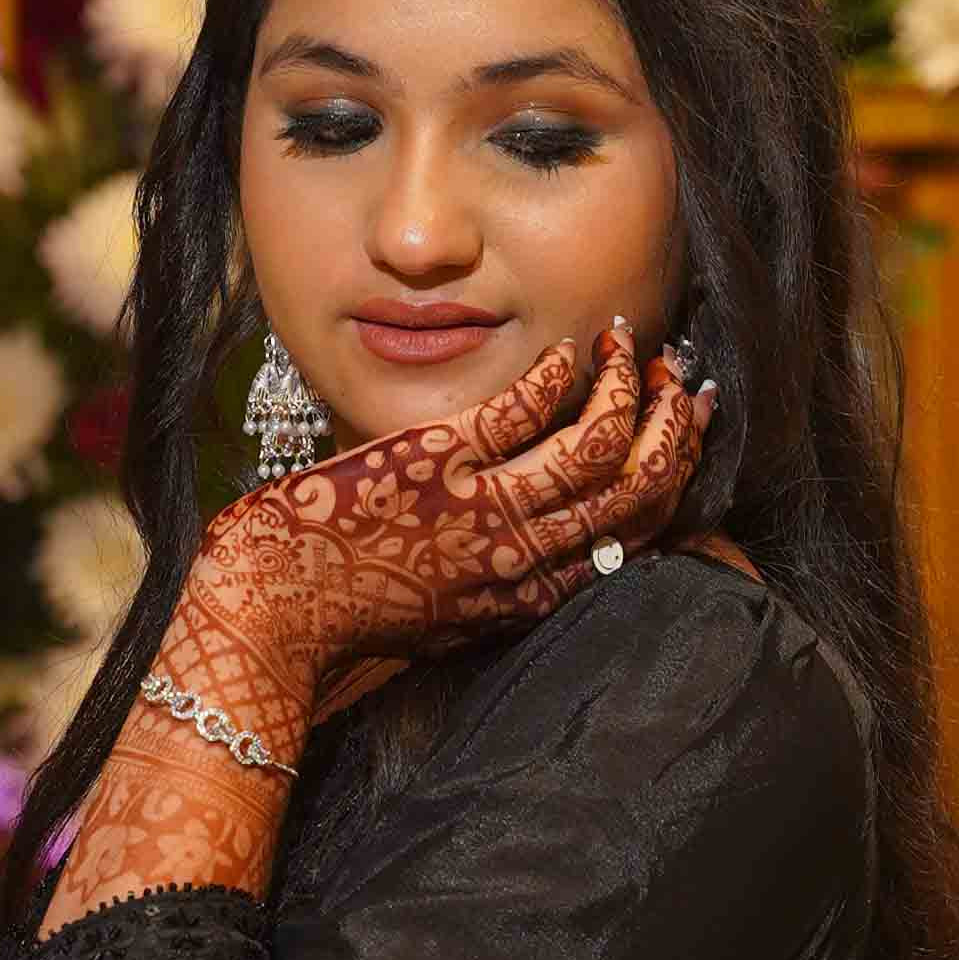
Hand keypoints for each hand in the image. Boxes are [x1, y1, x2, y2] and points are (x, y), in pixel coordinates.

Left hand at [198, 321, 718, 724]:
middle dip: (674, 425)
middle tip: (680, 378)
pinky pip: (523, 408)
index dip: (676, 472)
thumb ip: (507, 582)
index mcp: (530, 595)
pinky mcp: (436, 461)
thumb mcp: (451, 616)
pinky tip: (565, 347)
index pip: (638, 534)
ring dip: (626, 383)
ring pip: (597, 443)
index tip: (685, 425)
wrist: (272, 611)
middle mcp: (520, 556)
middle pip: (637, 489)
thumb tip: (551, 544)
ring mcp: (482, 507)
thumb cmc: (352, 609)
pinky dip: (558, 371)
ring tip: (625, 344)